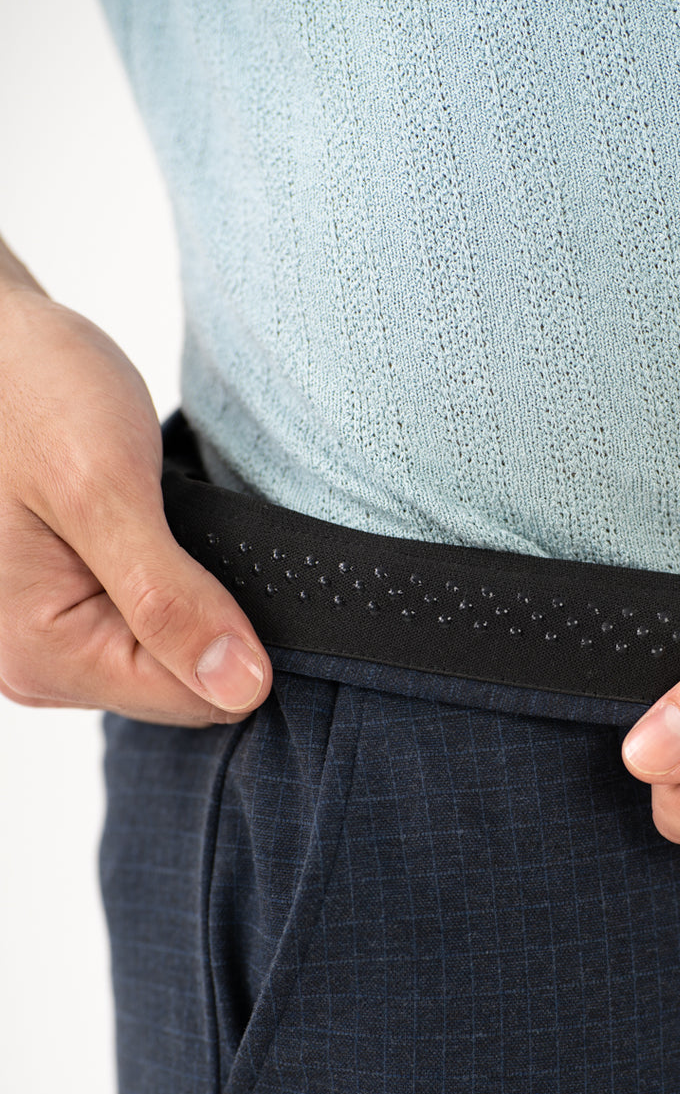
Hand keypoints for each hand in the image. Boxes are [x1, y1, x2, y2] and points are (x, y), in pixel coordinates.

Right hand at [0, 287, 271, 726]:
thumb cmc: (25, 392)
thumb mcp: (106, 489)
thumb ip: (172, 599)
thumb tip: (240, 688)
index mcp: (44, 654)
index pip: (196, 701)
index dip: (240, 643)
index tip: (235, 565)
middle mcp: (38, 666)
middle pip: (184, 686)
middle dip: (210, 617)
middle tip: (189, 529)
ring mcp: (48, 642)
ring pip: (172, 657)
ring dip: (192, 596)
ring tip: (167, 521)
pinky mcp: (64, 610)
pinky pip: (148, 626)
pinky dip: (172, 582)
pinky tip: (157, 531)